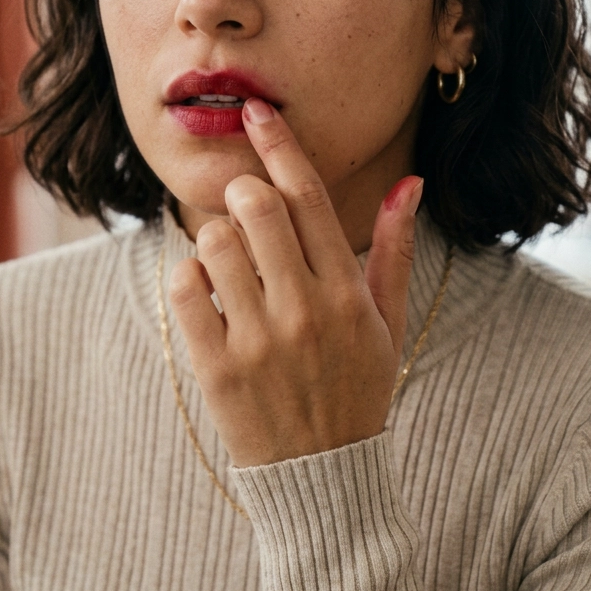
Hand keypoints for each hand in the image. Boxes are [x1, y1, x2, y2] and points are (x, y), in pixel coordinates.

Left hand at [168, 98, 422, 467]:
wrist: (323, 478)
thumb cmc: (357, 387)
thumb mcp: (387, 321)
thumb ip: (392, 249)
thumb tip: (408, 183)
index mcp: (347, 294)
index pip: (309, 198)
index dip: (279, 146)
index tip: (255, 112)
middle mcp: (304, 311)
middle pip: (256, 206)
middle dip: (244, 194)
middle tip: (247, 215)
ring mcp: (257, 341)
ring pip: (214, 241)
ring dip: (215, 239)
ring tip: (231, 266)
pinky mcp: (215, 368)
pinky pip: (182, 290)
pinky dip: (187, 279)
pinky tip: (207, 295)